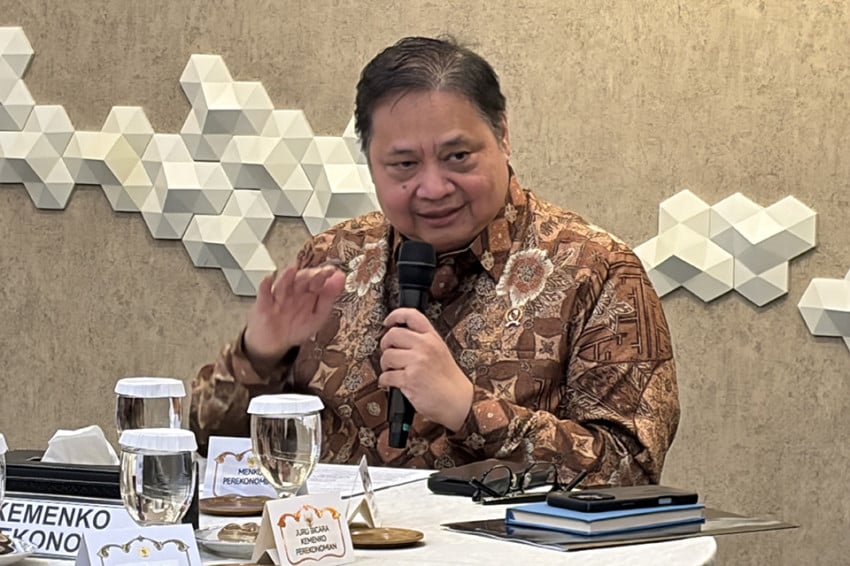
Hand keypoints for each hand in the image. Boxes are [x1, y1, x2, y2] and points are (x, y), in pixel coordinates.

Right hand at [244, 264, 345, 364]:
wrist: (274, 342)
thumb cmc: (296, 327)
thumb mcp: (317, 316)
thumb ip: (328, 299)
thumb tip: (340, 280)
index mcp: (308, 292)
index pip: (317, 279)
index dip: (324, 275)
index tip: (332, 271)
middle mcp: (293, 291)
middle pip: (301, 279)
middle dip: (310, 275)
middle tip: (318, 272)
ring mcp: (279, 297)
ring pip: (283, 284)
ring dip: (287, 276)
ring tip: (293, 269)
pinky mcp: (264, 305)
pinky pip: (263, 293)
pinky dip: (265, 286)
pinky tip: (268, 279)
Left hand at [379, 308, 473, 431]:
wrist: (458, 401)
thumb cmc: (448, 379)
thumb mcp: (440, 351)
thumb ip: (423, 341)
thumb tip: (399, 336)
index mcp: (432, 338)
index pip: (411, 316)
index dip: (395, 316)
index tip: (388, 322)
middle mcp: (425, 347)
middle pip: (392, 335)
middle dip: (385, 345)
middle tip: (389, 353)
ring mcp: (417, 362)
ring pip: (386, 356)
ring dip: (385, 366)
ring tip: (393, 371)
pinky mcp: (409, 379)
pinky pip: (386, 376)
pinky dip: (385, 381)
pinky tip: (392, 383)